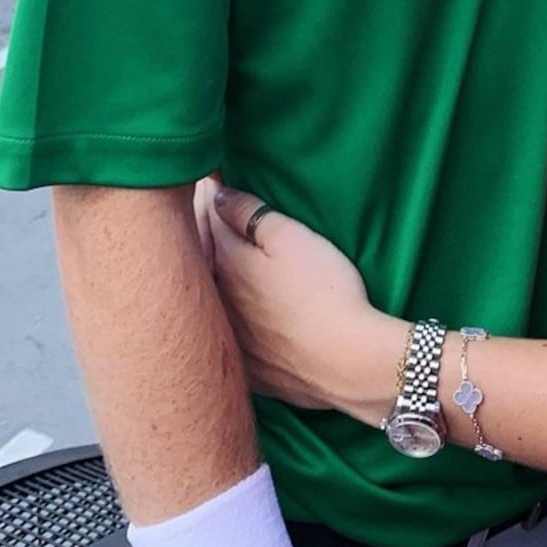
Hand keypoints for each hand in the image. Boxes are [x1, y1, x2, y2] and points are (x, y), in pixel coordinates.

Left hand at [207, 184, 403, 426]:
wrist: (347, 364)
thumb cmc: (325, 291)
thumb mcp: (290, 236)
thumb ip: (248, 212)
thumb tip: (216, 194)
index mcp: (227, 263)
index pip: (207, 216)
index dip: (210, 192)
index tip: (210, 176)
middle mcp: (219, 302)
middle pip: (200, 256)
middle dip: (199, 227)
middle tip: (205, 203)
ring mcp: (232, 340)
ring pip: (209, 297)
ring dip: (207, 273)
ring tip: (214, 250)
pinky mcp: (249, 370)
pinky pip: (225, 338)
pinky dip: (223, 319)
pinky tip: (233, 312)